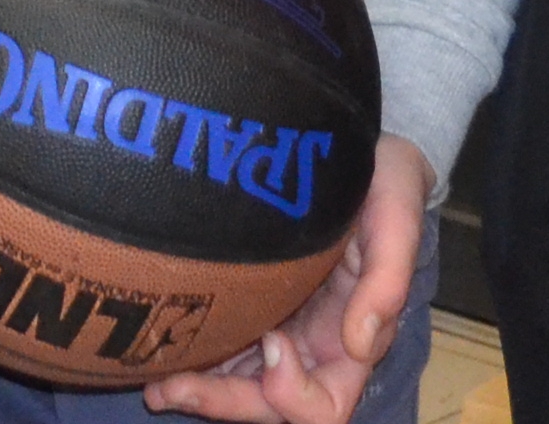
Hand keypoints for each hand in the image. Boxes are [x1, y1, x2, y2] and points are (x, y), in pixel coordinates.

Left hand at [146, 136, 430, 421]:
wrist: (358, 152)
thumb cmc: (382, 181)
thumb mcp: (395, 216)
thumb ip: (388, 281)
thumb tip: (360, 345)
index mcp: (352, 339)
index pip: (326, 405)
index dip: (292, 393)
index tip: (271, 340)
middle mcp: (315, 347)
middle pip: (269, 406)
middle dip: (224, 402)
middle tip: (169, 389)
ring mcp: (282, 329)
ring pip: (240, 388)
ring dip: (200, 393)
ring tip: (153, 384)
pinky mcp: (254, 305)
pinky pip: (226, 352)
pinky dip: (195, 362)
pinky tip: (159, 353)